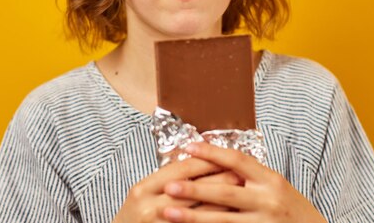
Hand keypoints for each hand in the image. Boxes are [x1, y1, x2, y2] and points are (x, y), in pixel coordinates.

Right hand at [113, 156, 240, 222]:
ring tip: (240, 196)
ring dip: (221, 203)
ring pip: (197, 211)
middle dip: (218, 181)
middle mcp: (149, 205)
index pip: (180, 169)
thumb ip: (164, 181)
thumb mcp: (142, 195)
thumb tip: (197, 165)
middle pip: (191, 188)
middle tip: (240, 175)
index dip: (205, 161)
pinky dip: (210, 221)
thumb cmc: (133, 218)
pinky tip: (227, 219)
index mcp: (143, 188)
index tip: (225, 157)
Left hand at [161, 142, 326, 222]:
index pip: (237, 160)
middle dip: (194, 190)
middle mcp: (268, 201)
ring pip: (222, 220)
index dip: (211, 153)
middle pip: (225, 193)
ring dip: (192, 217)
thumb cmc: (291, 208)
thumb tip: (212, 159)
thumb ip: (249, 175)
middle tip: (168, 186)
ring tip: (167, 212)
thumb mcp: (275, 185)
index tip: (188, 147)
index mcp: (271, 180)